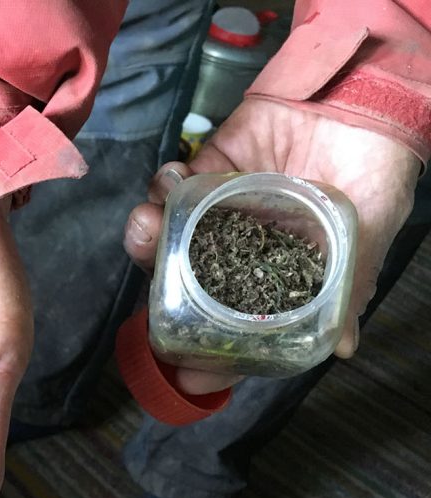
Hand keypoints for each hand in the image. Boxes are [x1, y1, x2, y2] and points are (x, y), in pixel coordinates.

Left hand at [124, 100, 420, 385]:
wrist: (371, 103)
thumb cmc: (375, 181)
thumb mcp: (367, 244)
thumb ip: (349, 293)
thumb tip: (344, 350)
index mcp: (270, 278)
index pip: (229, 327)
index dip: (208, 351)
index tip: (184, 369)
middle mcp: (237, 250)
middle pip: (182, 282)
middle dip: (158, 287)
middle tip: (151, 289)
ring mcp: (218, 211)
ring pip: (167, 236)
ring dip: (147, 236)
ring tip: (148, 225)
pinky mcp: (208, 169)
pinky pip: (173, 186)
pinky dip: (162, 188)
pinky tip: (168, 184)